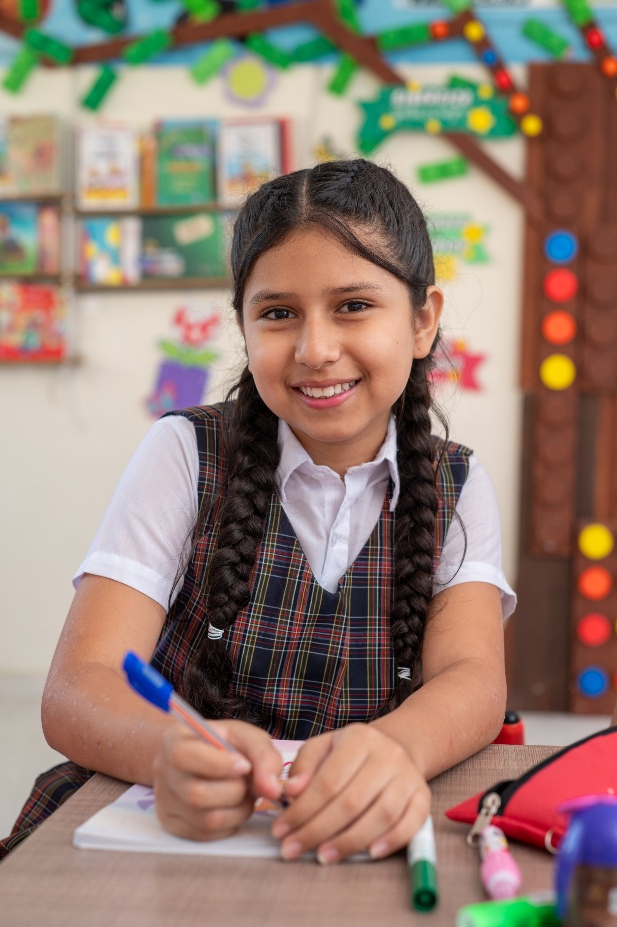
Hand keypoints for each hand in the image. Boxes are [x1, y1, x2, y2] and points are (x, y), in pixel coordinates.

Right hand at [153, 719, 282, 840]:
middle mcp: (163, 772)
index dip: (218, 764)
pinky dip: (229, 823)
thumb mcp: (245, 736)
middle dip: (235, 792)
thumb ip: (263, 755)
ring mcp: (164, 801)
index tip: (244, 766)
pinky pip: (206, 834)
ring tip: (245, 794)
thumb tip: (272, 790)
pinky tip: (232, 806)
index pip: (185, 756)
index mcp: (174, 740)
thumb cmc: (223, 743)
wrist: (199, 756)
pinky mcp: (172, 824)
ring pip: (206, 819)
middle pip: (197, 794)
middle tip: (249, 783)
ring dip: (238, 810)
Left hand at [271, 723, 429, 862]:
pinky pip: (411, 823)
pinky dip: (392, 841)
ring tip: (323, 857)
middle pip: (351, 802)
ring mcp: (408, 776)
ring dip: (349, 842)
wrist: (396, 746)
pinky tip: (369, 854)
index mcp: (359, 738)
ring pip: (380, 815)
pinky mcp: (423, 796)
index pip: (328, 781)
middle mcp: (387, 755)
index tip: (281, 831)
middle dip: (318, 831)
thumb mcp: (324, 747)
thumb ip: (304, 766)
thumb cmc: (351, 753)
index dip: (302, 810)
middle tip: (293, 849)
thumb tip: (290, 792)